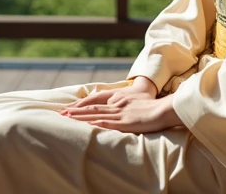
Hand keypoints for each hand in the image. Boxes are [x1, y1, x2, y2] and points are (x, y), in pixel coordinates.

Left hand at [60, 92, 182, 133]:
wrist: (164, 108)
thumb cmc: (153, 107)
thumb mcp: (136, 104)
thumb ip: (126, 107)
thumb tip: (121, 114)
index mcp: (118, 100)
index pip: (97, 104)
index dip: (82, 107)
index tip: (70, 110)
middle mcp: (116, 105)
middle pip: (92, 108)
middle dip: (76, 112)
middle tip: (62, 114)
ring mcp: (120, 113)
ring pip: (96, 115)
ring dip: (81, 117)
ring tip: (67, 119)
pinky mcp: (126, 122)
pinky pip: (108, 123)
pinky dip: (96, 124)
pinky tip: (87, 125)